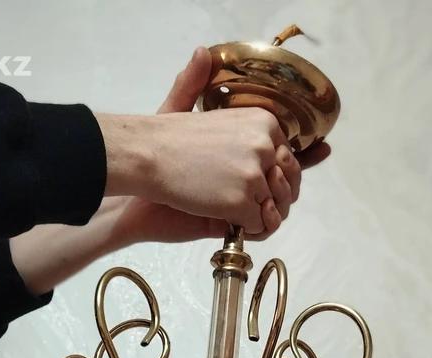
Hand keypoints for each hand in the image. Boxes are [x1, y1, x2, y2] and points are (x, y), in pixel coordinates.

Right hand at [98, 47, 327, 238]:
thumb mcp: (186, 105)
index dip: (277, 173)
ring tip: (242, 217)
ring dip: (262, 216)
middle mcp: (265, 145)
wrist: (144, 160)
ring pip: (274, 207)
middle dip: (274, 197)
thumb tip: (202, 52)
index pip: (287, 155)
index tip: (262, 183)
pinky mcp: (241, 202)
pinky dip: (249, 231)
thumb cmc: (162, 138)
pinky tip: (233, 226)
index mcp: (262, 121)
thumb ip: (200, 86)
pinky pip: (259, 225)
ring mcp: (254, 175)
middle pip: (286, 182)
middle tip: (253, 205)